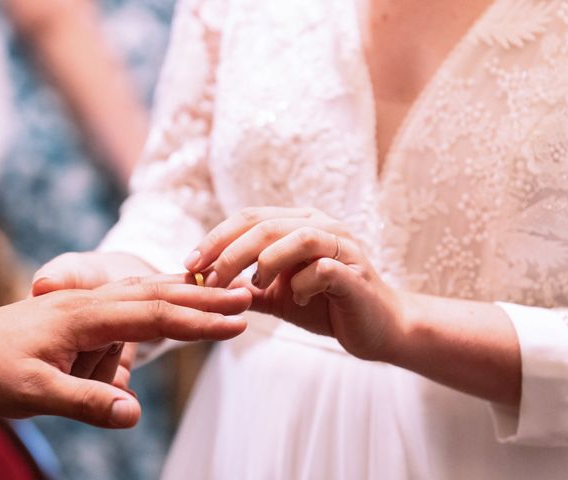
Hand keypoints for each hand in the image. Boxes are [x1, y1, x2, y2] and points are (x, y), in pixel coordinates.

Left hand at [0, 275, 250, 427]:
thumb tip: (135, 414)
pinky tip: (178, 293)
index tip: (236, 325)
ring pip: (148, 291)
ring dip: (188, 293)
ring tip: (226, 294)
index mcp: (84, 316)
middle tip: (247, 298)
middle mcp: (92, 301)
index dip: (198, 321)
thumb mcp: (33, 392)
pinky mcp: (86, 311)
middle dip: (205, 298)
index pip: (154, 314)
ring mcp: (89, 303)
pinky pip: (132, 299)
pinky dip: (163, 296)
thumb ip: (86, 402)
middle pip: (159, 294)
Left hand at [183, 207, 404, 360]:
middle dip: (230, 252)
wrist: (376, 328)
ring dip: (265, 262)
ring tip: (254, 286)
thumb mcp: (279, 295)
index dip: (216, 238)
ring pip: (296, 237)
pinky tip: (295, 298)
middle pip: (266, 225)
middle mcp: (321, 226)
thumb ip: (249, 287)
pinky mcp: (356, 273)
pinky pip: (324, 268)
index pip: (250, 218)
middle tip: (208, 279)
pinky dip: (302, 283)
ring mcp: (342, 246)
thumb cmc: (327, 306)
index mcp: (299, 224)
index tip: (190, 263)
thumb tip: (206, 287)